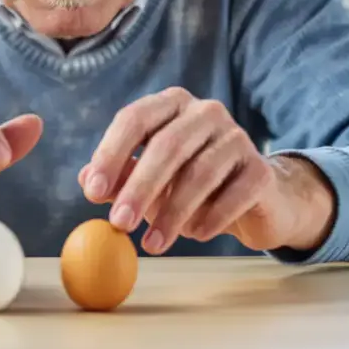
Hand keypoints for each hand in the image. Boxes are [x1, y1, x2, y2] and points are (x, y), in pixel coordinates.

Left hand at [79, 87, 334, 254]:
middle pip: (168, 145)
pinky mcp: (261, 170)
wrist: (252, 199)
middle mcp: (205, 112)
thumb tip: (87, 180)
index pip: (135, 118)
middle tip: (119, 224)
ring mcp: (238, 137)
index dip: (111, 154)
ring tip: (153, 244)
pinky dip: (210, 218)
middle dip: (140, 187)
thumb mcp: (148, 179)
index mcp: (171, 104)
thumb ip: (119, 177)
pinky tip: (195, 235)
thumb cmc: (188, 184)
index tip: (93, 193)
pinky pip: (233, 194)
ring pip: (200, 173)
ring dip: (172, 213)